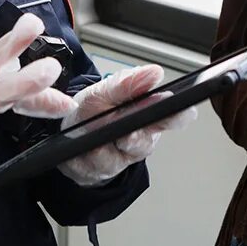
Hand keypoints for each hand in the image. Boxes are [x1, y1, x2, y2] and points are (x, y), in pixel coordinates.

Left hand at [58, 65, 196, 186]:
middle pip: (145, 144)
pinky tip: (84, 150)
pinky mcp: (99, 172)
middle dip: (135, 139)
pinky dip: (87, 157)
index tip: (177, 111)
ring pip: (116, 160)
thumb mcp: (105, 90)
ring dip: (105, 150)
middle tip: (128, 134)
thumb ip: (127, 83)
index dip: (178, 116)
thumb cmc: (93, 110)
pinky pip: (94, 168)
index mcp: (146, 117)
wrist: (68, 132)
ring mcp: (119, 160)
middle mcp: (138, 141)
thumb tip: (154, 73)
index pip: (171, 117)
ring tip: (97, 141)